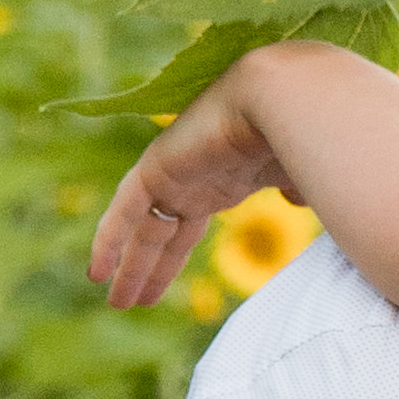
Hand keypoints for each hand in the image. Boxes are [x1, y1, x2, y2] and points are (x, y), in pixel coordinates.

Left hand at [90, 56, 286, 308]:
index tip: (159, 291)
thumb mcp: (300, 172)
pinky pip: (124, 209)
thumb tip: (298, 197)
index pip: (187, 228)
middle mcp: (194, 180)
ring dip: (128, 266)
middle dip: (146, 268)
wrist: (282, 97)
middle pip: (162, 233)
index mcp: (223, 183)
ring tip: (115, 302)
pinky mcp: (157, 168)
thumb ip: (296, 186)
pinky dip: (108, 239)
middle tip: (130, 302)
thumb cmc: (302, 132)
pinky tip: (96, 272)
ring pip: (142, 228)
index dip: (172, 260)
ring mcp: (174, 174)